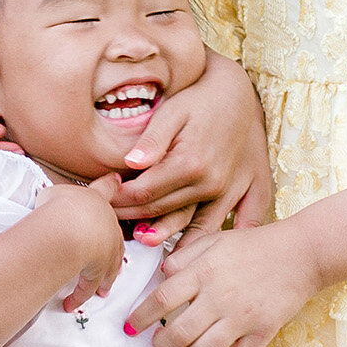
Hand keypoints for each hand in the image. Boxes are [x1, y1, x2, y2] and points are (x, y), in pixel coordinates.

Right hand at [44, 180, 127, 311]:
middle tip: (107, 261)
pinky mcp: (101, 269)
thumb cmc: (58, 206)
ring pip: (109, 264)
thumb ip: (55, 198)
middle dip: (109, 250)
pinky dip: (80, 294)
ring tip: (98, 291)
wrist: (69, 229)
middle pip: (112, 236)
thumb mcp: (52, 194)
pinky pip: (90, 284)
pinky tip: (71, 303)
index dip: (112, 185)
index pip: (107, 188)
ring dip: (101, 279)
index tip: (119, 182)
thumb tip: (50, 203)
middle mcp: (106, 222)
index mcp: (96, 198)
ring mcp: (107, 247)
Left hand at [115, 52, 273, 243]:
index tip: (100, 198)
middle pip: (162, 211)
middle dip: (131, 216)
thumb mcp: (172, 110)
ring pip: (190, 223)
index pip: (143, 192)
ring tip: (140, 240)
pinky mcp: (245, 192)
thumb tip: (130, 162)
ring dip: (163, 233)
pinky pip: (230, 224)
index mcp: (189, 163)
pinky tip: (194, 253)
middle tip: (108, 219)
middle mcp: (211, 182)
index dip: (117, 198)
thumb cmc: (200, 99)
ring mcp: (229, 191)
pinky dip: (210, 240)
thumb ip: (152, 138)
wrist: (239, 92)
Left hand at [127, 220, 315, 346]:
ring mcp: (242, 317)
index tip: (130, 325)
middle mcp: (220, 296)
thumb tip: (161, 275)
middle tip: (158, 343)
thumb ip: (185, 256)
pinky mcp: (263, 332)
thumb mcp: (216, 240)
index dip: (141, 316)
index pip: (162, 299)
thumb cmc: (255, 245)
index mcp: (205, 271)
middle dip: (161, 343)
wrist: (301, 253)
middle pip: (178, 332)